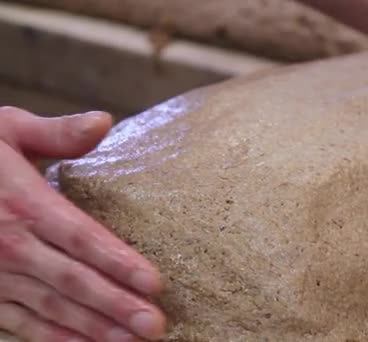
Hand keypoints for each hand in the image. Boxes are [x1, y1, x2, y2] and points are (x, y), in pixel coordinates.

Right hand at [0, 107, 165, 340]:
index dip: (119, 262)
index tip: (155, 283)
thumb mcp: (9, 131)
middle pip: (73, 280)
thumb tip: (104, 121)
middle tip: (156, 326)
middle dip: (116, 306)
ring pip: (52, 308)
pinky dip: (55, 339)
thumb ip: (58, 133)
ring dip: (94, 329)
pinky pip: (22, 323)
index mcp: (24, 202)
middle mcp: (12, 244)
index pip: (82, 237)